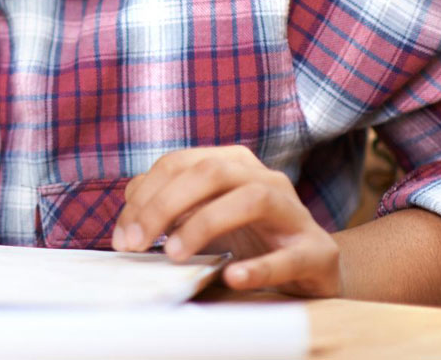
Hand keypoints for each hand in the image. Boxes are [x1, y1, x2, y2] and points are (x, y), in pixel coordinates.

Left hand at [111, 145, 339, 296]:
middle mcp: (265, 178)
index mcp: (233, 163)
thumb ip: (168, 209)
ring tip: (174, 255)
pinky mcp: (318, 251)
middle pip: (210, 172)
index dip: (145, 196)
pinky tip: (233, 276)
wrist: (313, 268)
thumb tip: (128, 218)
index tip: (122, 235)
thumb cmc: (249, 239)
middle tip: (137, 243)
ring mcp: (294, 212)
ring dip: (205, 224)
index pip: (179, 164)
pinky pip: (290, 256)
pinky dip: (260, 267)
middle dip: (165, 205)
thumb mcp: (203, 217)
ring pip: (251, 199)